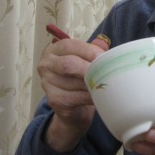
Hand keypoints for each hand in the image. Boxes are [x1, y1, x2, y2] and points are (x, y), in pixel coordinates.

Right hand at [38, 35, 109, 151]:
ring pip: (76, 82)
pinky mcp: (54, 102)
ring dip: (95, 84)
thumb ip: (95, 51)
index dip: (90, 51)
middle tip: (108, 72)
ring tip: (107, 85)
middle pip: (70, 65)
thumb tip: (106, 46)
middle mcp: (46, 65)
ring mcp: (47, 84)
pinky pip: (77, 98)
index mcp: (55, 50)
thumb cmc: (83, 80)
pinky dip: (92, 97)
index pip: (71, 45)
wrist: (74, 110)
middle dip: (92, 69)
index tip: (107, 57)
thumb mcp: (88, 62)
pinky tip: (100, 97)